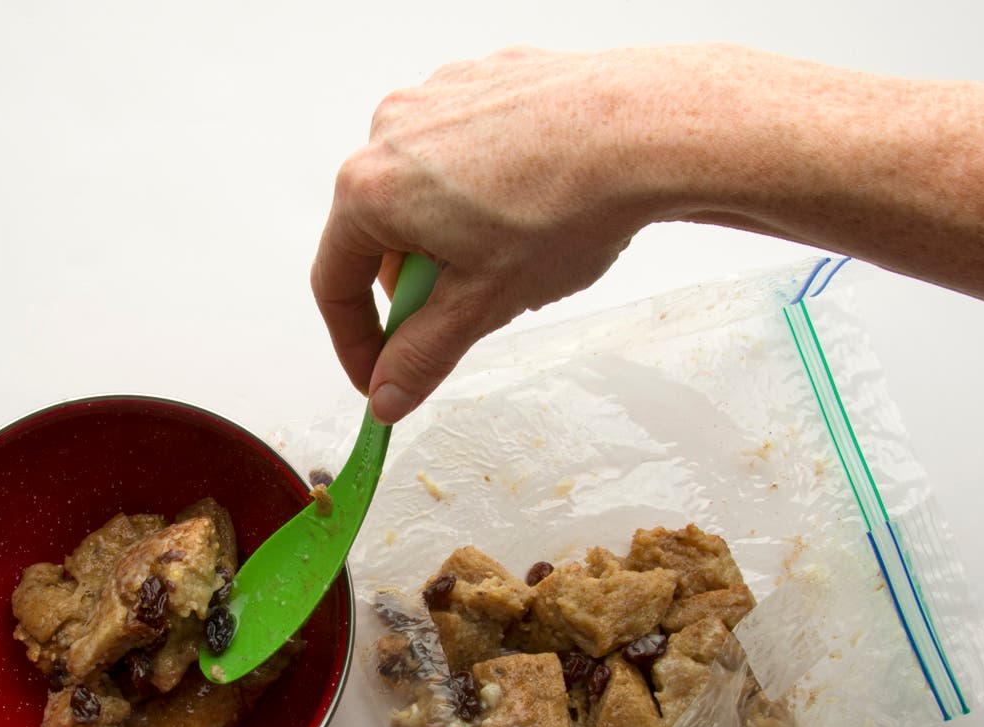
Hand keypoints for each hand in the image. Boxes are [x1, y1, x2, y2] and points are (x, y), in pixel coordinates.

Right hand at [313, 45, 704, 422]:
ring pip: (422, 189)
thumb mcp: (483, 304)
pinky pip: (465, 149)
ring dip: (449, 235)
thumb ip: (422, 355)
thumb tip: (390, 391)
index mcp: (372, 187)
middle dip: (414, 285)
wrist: (647, 131)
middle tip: (462, 317)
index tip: (381, 375)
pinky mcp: (487, 78)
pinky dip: (483, 188)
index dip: (356, 343)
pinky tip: (534, 205)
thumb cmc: (567, 203)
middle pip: (377, 233)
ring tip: (512, 255)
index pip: (336, 283)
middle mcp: (393, 130)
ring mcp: (440, 96)